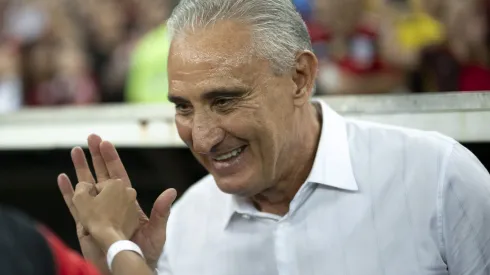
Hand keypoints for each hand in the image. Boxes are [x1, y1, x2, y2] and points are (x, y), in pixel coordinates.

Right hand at [58, 134, 176, 270]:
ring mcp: (97, 212)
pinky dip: (68, 191)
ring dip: (81, 168)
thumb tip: (171, 191)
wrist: (130, 265)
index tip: (106, 143)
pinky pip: (74, 204)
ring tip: (74, 151)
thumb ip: (161, 211)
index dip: (112, 159)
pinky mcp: (86, 223)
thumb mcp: (156, 230)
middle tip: (90, 137)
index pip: (118, 175)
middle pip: (101, 174)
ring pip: (86, 185)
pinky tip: (63, 178)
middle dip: (96, 156)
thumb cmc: (146, 251)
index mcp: (127, 201)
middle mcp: (111, 203)